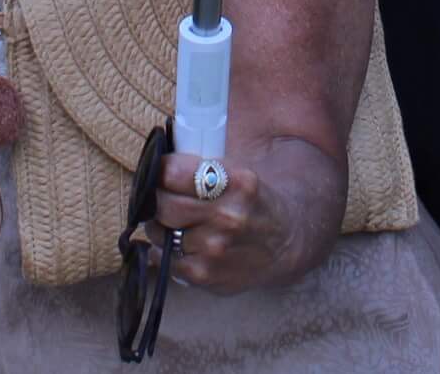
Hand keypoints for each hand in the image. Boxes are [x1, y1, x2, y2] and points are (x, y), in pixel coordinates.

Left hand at [155, 150, 296, 294]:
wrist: (285, 242)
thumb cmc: (252, 202)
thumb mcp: (238, 172)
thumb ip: (201, 166)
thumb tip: (154, 165)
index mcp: (236, 182)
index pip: (173, 172)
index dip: (159, 170)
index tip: (159, 171)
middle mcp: (227, 216)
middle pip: (163, 204)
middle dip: (156, 199)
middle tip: (162, 197)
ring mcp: (216, 248)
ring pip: (159, 232)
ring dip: (160, 226)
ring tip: (176, 222)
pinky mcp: (206, 274)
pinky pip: (163, 259)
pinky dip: (164, 250)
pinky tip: (180, 243)